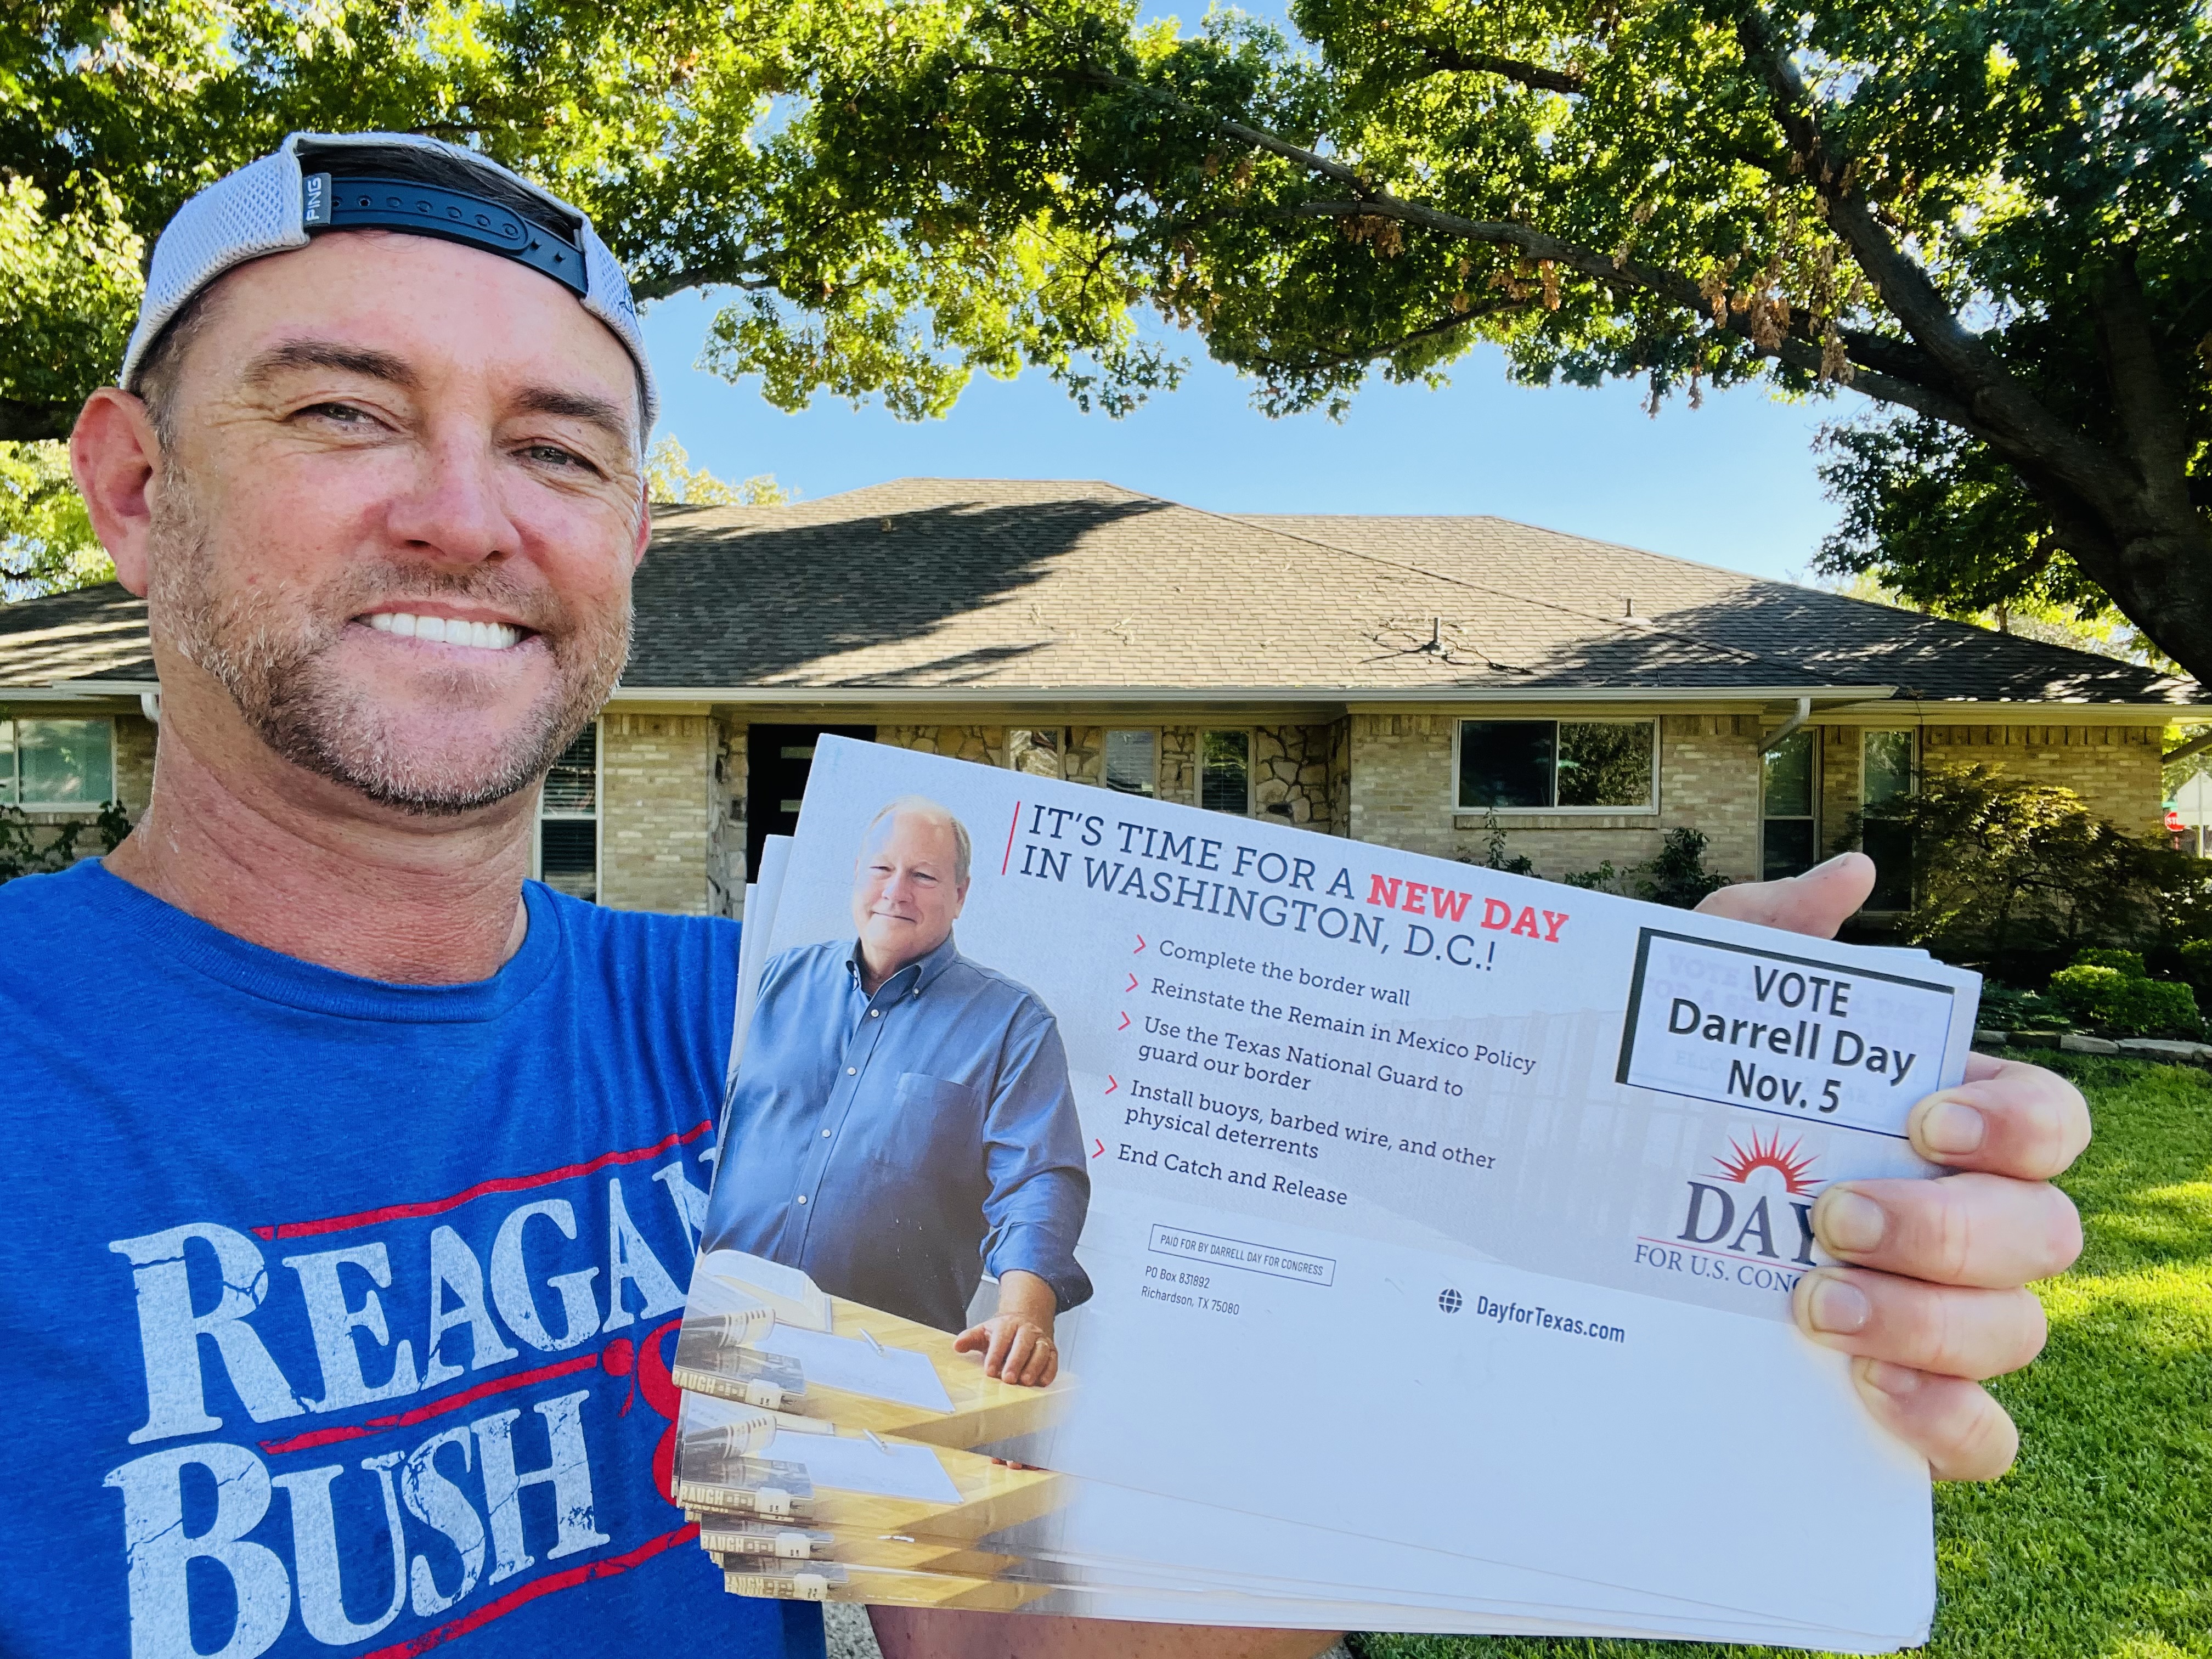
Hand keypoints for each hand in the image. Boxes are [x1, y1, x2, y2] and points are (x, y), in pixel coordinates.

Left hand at [953, 1313, 1058, 1386]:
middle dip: (1016, 1362)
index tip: (989, 1371)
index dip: (995, 1355)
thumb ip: (970, 1338)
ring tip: (1025, 1382)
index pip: (1002, 1338)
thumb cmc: (1002, 1333)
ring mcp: (1041, 1339)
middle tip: (1008, 1379)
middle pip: (1023, 1343)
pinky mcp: (1052, 1350)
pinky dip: (1049, 1371)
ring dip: (1034, 1367)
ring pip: (1041, 1350)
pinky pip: (1053, 1359)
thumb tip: (957, 1346)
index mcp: (1008, 1325)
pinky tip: (1042, 1382)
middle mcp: (1027, 1330)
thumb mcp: (984, 1332)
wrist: (1026, 1321)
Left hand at [1699, 852, 2088, 1478]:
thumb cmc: (1674, 1099)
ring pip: (2016, 1332)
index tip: (1922, 1119)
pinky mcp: (1909, 1400)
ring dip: (1929, 1323)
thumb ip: (1768, 934)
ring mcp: (1946, 1318)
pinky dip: (1944, 1423)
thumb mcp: (1695, 1006)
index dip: (2017, 1125)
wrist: (1592, 1213)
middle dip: (1950, 1229)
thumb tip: (1852, 872)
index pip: (2052, 1123)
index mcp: (1949, 1126)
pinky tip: (1864, 1392)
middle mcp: (1969, 1223)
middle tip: (1835, 1217)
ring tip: (1815, 1305)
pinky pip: (1981, 1435)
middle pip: (2045, 1234)